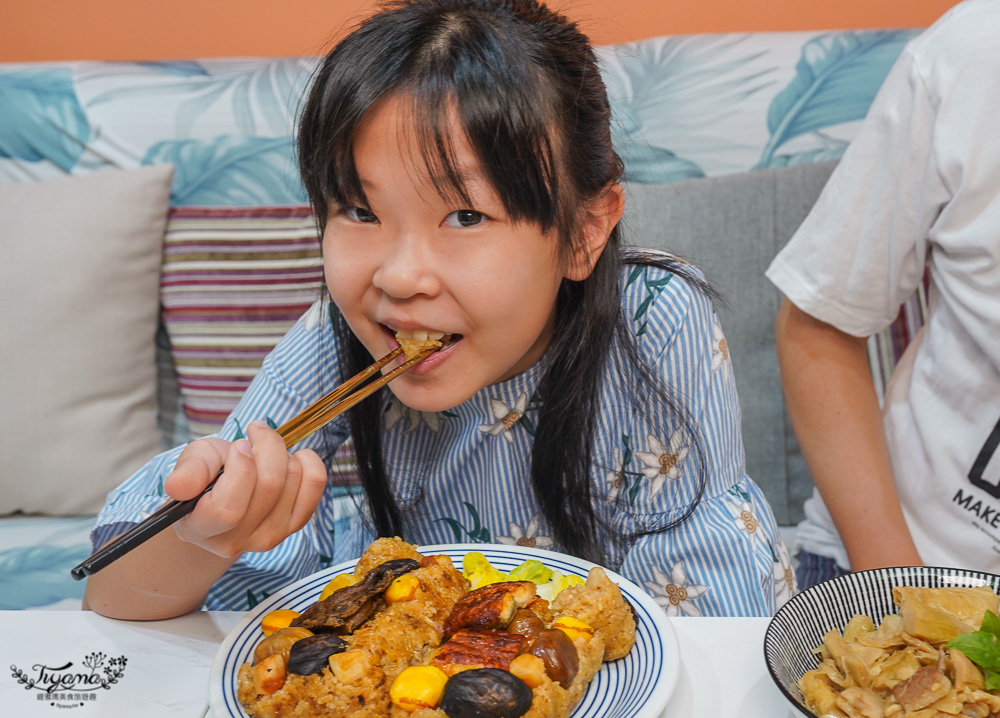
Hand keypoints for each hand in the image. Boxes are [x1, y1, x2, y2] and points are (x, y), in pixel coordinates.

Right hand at [163, 420, 327, 557]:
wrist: (224, 499)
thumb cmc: (205, 478)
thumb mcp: (191, 465)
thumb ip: (187, 471)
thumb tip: (179, 486)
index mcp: (201, 529)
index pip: (228, 509)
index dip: (239, 469)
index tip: (236, 447)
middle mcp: (236, 541)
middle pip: (269, 486)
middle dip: (265, 447)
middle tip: (252, 436)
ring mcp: (269, 536)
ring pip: (292, 480)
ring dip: (282, 453)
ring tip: (263, 452)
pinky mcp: (294, 525)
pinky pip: (315, 485)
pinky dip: (308, 461)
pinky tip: (292, 457)